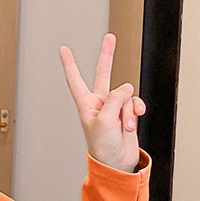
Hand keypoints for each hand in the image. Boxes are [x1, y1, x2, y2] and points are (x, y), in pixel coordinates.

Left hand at [59, 33, 145, 171]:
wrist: (117, 163)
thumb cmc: (103, 146)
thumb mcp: (105, 121)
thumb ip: (115, 99)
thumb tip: (127, 88)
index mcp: (86, 105)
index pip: (75, 80)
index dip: (69, 65)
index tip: (63, 49)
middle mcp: (99, 103)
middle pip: (103, 74)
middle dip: (107, 55)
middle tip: (110, 37)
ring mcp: (114, 107)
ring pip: (126, 95)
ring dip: (128, 111)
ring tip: (124, 126)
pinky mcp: (127, 113)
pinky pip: (135, 103)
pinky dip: (136, 111)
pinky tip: (133, 122)